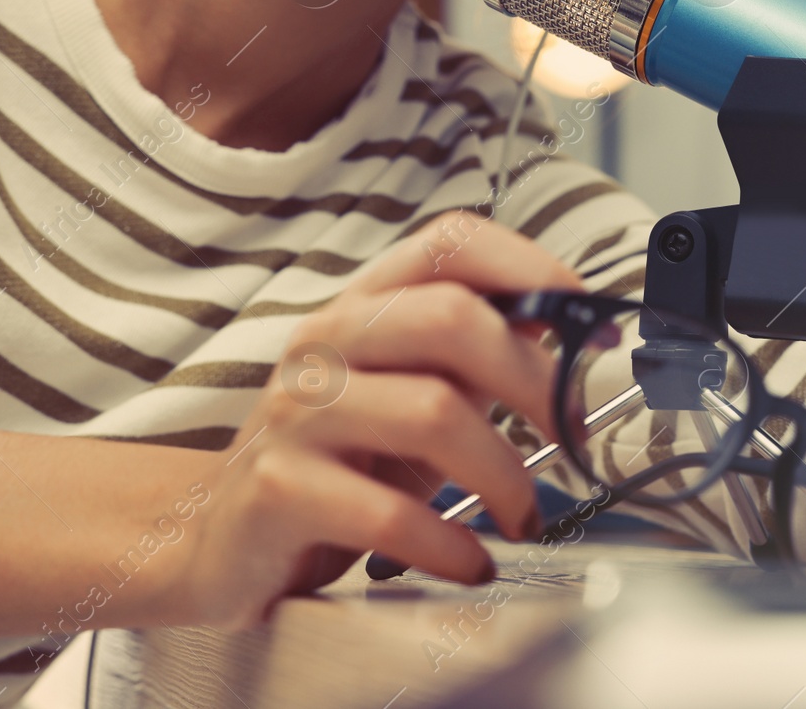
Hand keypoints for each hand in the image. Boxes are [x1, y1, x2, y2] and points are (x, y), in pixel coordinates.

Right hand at [171, 213, 582, 628]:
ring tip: (522, 515)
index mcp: (363, 307)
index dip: (530, 268)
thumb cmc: (336, 464)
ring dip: (504, 474)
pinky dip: (449, 544)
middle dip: (535, 381)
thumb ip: (473, 362)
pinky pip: (387, 511)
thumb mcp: (410, 398)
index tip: (589, 320)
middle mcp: (325, 342)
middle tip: (569, 435)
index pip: (449, 243)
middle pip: (452, 319)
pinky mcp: (278, 489)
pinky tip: (470, 562)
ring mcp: (296, 412)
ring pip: (433, 412)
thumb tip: (568, 336)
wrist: (216, 538)